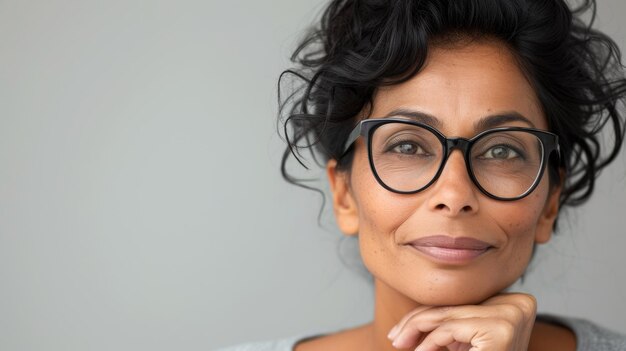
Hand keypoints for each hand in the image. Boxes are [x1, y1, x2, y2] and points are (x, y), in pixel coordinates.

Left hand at [387, 293, 536, 350]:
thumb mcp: (465, 342)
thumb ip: (451, 324)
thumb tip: (412, 319)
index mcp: (514, 304)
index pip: (460, 302)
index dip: (428, 315)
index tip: (403, 330)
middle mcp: (519, 305)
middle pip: (453, 306)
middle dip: (417, 322)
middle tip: (395, 336)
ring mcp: (512, 316)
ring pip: (446, 315)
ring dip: (415, 330)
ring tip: (399, 343)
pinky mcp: (500, 330)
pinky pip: (450, 329)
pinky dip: (429, 343)